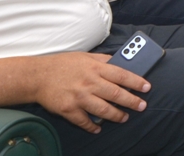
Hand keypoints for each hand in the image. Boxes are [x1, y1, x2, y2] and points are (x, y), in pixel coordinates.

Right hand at [31, 53, 149, 133]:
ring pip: (104, 110)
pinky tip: (99, 127)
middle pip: (116, 94)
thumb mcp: (85, 57)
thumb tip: (122, 62)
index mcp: (94, 68)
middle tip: (142, 106)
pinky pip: (84, 121)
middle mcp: (88, 83)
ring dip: (117, 116)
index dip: (136, 82)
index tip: (147, 87)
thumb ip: (104, 60)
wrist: (36, 76)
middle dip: (132, 102)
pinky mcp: (68, 110)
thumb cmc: (62, 65)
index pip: (121, 75)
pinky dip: (93, 126)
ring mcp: (79, 97)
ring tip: (125, 118)